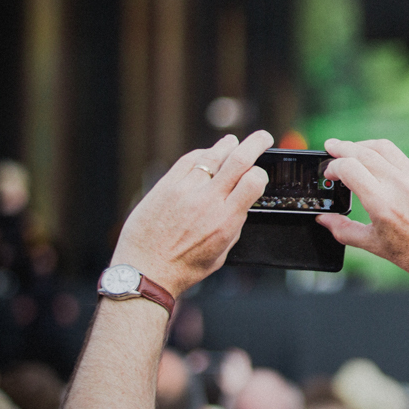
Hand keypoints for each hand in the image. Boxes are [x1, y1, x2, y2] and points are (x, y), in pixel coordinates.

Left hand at [110, 131, 271, 297]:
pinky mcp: (164, 187)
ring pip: (212, 155)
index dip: (261, 173)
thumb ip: (233, 223)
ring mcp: (184, 191)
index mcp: (226, 220)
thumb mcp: (222, 252)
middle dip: (256, 143)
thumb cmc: (184, 268)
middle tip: (264, 137)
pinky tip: (207, 154)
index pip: (254, 181)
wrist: (145, 271)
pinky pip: (188, 161)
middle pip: (238, 160)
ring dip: (228, 145)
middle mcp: (207, 201)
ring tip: (234, 142)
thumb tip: (239, 203)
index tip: (259, 175)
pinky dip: (201, 154)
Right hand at [316, 138, 408, 285]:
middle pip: (364, 152)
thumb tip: (323, 219)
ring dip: (364, 145)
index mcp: (382, 202)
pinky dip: (386, 157)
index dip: (333, 167)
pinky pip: (403, 159)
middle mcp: (400, 184)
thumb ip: (343, 230)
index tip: (328, 173)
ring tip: (352, 149)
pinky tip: (380, 165)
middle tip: (330, 146)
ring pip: (385, 148)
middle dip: (342, 147)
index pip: (349, 167)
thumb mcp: (374, 245)